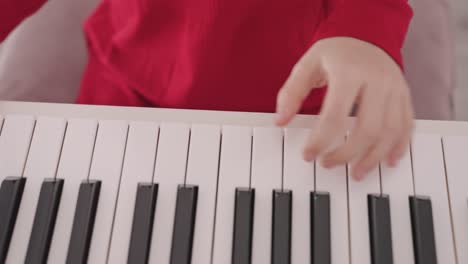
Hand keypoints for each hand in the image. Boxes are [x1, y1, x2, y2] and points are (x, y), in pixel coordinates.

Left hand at [275, 36, 413, 179]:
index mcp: (349, 72)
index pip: (335, 116)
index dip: (321, 141)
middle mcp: (377, 80)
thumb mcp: (307, 65)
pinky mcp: (404, 95)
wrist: (365, 34)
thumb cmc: (334, 53)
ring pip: (391, 132)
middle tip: (327, 165)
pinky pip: (407, 125)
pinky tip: (388, 161)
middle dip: (347, 154)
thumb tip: (280, 121)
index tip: (308, 155)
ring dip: (373, 157)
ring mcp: (395, 89)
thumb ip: (292, 92)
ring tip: (356, 173)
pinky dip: (399, 146)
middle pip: (368, 128)